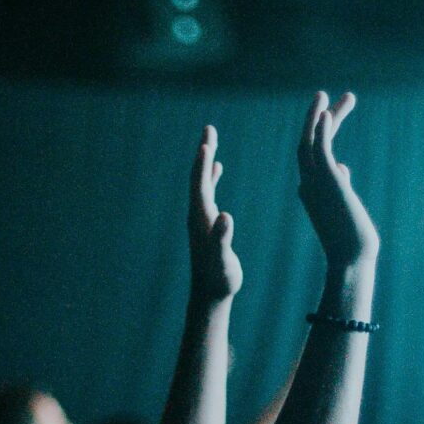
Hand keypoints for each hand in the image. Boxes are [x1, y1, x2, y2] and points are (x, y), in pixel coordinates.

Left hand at [185, 126, 242, 302]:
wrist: (210, 294)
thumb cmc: (219, 279)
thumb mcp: (222, 261)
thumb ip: (222, 239)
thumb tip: (226, 217)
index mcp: (201, 219)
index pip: (200, 186)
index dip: (203, 165)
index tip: (206, 143)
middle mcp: (198, 215)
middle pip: (198, 177)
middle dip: (203, 153)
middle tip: (209, 129)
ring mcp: (201, 217)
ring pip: (202, 182)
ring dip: (206, 160)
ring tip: (210, 140)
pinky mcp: (207, 222)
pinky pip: (208, 192)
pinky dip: (211, 176)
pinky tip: (217, 167)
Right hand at [295, 92, 378, 265]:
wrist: (351, 259)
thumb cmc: (353, 241)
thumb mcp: (347, 207)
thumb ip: (341, 185)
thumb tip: (343, 168)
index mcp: (311, 192)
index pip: (313, 156)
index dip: (323, 133)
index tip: (333, 116)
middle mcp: (307, 184)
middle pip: (308, 142)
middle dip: (319, 117)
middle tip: (329, 95)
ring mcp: (314, 183)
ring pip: (310, 141)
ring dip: (317, 116)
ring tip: (325, 94)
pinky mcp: (326, 181)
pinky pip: (319, 149)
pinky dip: (321, 130)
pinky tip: (325, 112)